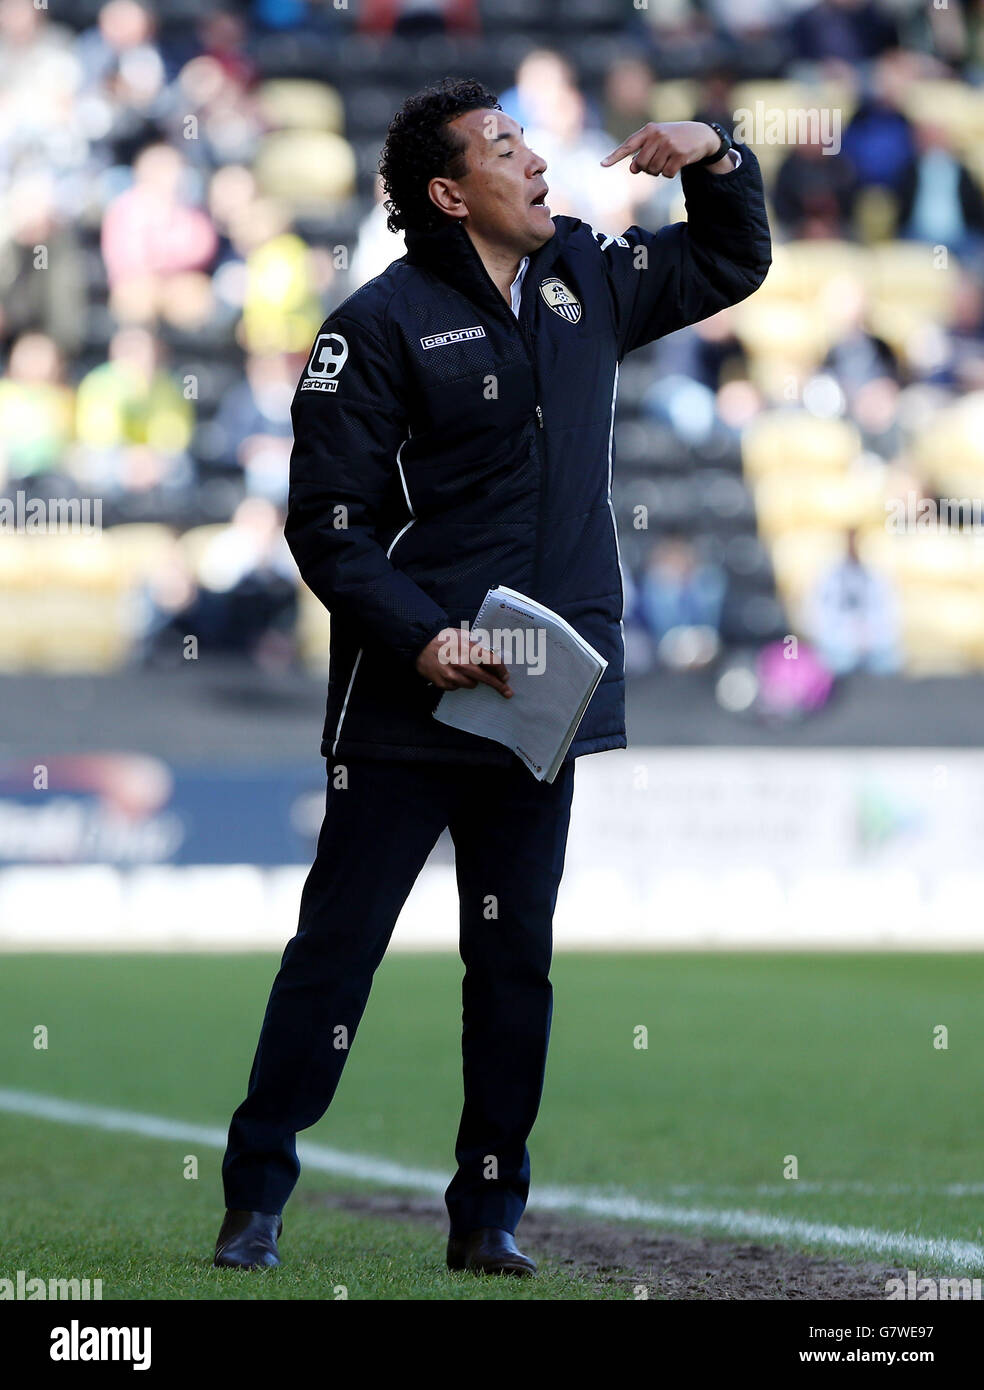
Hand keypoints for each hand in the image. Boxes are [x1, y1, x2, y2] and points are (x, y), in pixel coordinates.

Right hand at [415, 627, 512, 696]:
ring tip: (464, 671)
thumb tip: (492, 656)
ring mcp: (452, 676)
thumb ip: (477, 646)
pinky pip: (457, 687)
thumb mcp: (463, 635)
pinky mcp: (444, 684)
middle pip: (486, 678)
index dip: (501, 671)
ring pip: (472, 685)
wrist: (420, 645)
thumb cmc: (443, 639)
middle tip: (507, 692)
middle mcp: (462, 664)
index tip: (506, 676)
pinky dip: (458, 682)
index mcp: (469, 649)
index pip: (492, 662)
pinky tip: (452, 673)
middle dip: (498, 685)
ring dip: (473, 680)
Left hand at [601, 121, 726, 177]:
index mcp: (649, 130)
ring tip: (668, 160)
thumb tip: (633, 169)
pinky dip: (670, 173)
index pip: (628, 145)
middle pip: (641, 164)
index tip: (602, 165)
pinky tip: (677, 163)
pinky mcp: (680, 154)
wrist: (701, 135)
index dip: (615, 156)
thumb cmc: (674, 139)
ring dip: (659, 171)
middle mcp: (657, 135)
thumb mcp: (657, 141)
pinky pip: (666, 174)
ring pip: (654, 171)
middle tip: (657, 161)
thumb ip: (642, 153)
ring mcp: (669, 144)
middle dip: (647, 168)